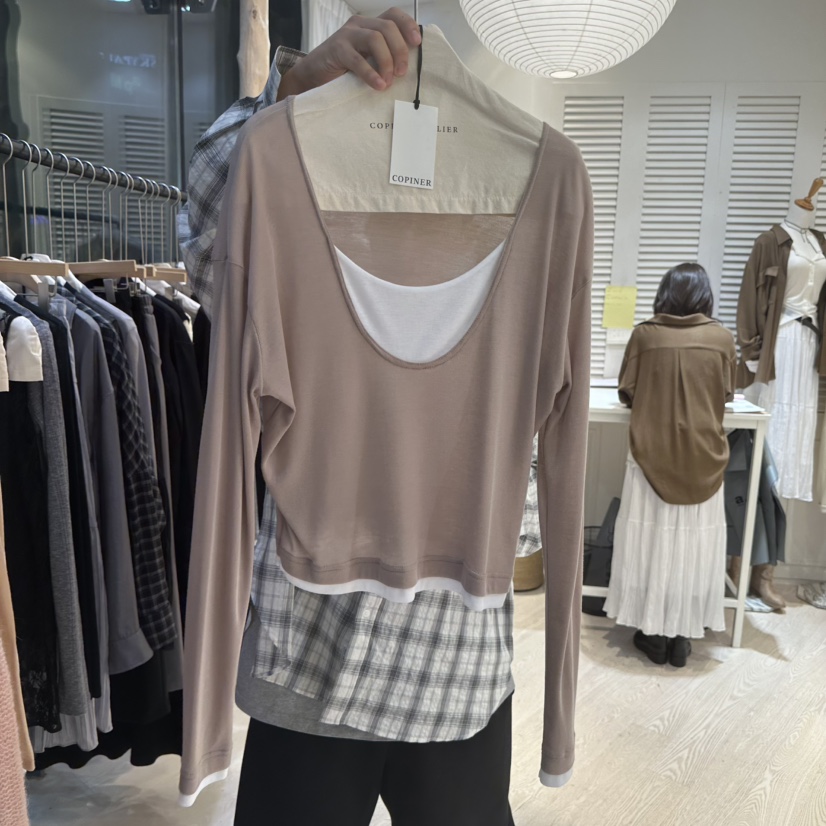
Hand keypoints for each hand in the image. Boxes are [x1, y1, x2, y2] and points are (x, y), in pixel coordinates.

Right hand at [278, 8, 420, 99]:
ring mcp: (347, 35)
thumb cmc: (342, 71)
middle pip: (388, 28)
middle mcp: (359, 25)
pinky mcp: (337, 49)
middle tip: (401, 73)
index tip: (417, 44)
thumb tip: (407, 67)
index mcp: (370, 25)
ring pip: (376, 39)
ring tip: (388, 82)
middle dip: (400, 51)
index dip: (408, 26)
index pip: (393, 15)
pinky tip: (378, 85)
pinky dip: (371, 74)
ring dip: (386, 62)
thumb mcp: (367, 60)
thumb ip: (383, 57)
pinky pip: (358, 59)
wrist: (312, 77)